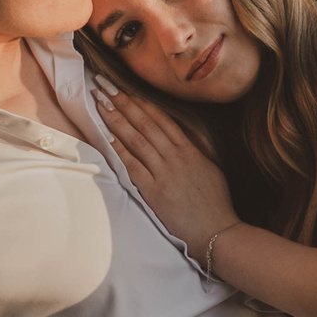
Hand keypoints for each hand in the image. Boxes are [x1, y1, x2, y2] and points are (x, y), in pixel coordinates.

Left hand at [97, 87, 241, 257]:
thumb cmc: (215, 204)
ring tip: (100, 103)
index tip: (125, 88)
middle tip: (104, 85)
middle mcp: (176, 157)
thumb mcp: (210, 170)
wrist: (216, 231)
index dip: (141, 102)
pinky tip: (107, 136)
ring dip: (117, 119)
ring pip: (137, 139)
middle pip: (145, 123)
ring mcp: (164, 173)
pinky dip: (120, 149)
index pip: (162, 119)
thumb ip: (195, 152)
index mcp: (191, 151)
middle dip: (123, 102)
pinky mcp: (154, 191)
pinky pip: (133, 165)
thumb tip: (180, 137)